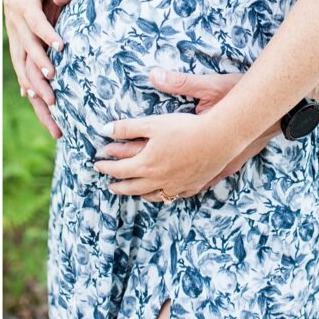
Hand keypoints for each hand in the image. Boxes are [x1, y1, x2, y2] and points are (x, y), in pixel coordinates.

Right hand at [3, 0, 73, 134]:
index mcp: (24, 8)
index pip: (36, 25)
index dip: (47, 37)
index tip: (60, 49)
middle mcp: (18, 29)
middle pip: (28, 56)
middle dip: (40, 77)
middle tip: (54, 97)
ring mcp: (17, 41)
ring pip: (24, 71)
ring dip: (37, 94)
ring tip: (53, 116)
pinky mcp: (20, 47)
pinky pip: (24, 72)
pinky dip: (30, 89)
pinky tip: (41, 107)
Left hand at [94, 112, 245, 199]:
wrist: (220, 138)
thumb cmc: (186, 127)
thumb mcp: (153, 123)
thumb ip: (126, 127)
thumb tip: (103, 129)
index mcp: (145, 164)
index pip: (118, 170)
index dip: (106, 167)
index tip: (98, 165)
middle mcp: (158, 180)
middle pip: (132, 188)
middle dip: (119, 186)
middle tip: (111, 185)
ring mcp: (176, 185)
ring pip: (152, 195)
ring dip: (140, 194)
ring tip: (135, 191)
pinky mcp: (193, 186)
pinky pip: (174, 195)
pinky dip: (164, 194)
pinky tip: (165, 191)